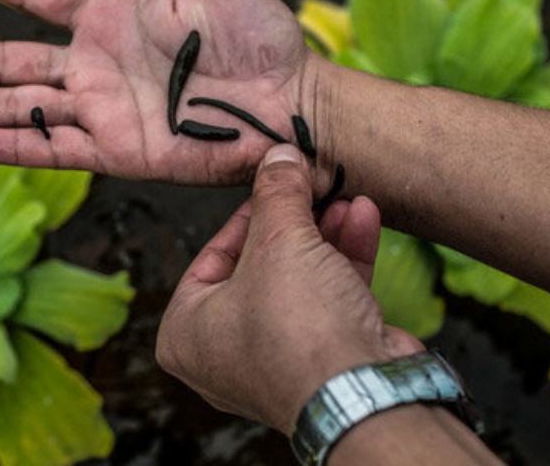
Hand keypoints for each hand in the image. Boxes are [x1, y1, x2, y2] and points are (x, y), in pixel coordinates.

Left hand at [155, 144, 423, 433]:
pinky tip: (363, 218)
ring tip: (344, 195)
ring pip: (298, 279)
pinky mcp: (322, 360)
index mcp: (186, 331)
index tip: (272, 183)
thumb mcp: (277, 239)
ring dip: (325, 233)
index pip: (211, 256)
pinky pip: (328, 299)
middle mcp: (225, 351)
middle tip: (310, 184)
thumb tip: (278, 157)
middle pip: (260, 265)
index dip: (247, 213)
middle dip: (294, 219)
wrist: (363, 392)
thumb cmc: (296, 325)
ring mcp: (276, 359)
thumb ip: (275, 192)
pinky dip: (345, 259)